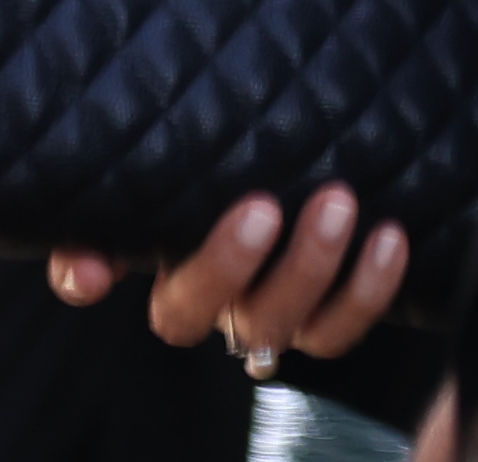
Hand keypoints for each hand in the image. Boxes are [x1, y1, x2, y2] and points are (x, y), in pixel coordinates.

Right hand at [47, 187, 417, 400]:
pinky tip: (389, 236)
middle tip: (264, 205)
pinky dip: (369, 288)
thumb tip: (88, 268)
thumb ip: (130, 184)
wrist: (312, 152)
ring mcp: (272, 313)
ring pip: (281, 324)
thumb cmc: (231, 151)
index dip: (92, 280)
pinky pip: (343, 326)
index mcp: (166, 264)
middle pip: (199, 314)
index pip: (97, 277)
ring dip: (311, 267)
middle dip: (229, 264)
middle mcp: (215, 300)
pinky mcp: (328, 315)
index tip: (96, 271)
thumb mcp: (181, 156)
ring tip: (338, 202)